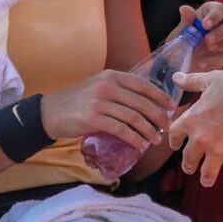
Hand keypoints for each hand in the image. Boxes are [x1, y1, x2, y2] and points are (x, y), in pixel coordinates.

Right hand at [41, 68, 177, 152]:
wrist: (51, 112)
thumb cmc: (78, 101)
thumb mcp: (98, 86)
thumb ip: (118, 89)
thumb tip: (145, 100)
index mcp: (111, 76)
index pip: (142, 84)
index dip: (160, 96)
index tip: (172, 106)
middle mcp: (107, 86)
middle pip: (141, 102)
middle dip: (158, 116)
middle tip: (167, 127)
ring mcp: (100, 102)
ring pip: (133, 118)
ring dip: (148, 131)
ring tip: (156, 140)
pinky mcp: (93, 119)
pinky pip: (121, 130)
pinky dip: (134, 139)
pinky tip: (141, 145)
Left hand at [166, 66, 222, 187]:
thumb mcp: (209, 80)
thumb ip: (191, 82)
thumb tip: (175, 77)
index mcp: (192, 119)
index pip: (174, 135)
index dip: (174, 142)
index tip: (176, 147)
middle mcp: (201, 138)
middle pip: (188, 159)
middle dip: (189, 165)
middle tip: (191, 168)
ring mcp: (219, 149)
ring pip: (207, 173)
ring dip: (206, 178)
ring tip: (207, 180)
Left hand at [174, 2, 222, 72]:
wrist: (183, 60)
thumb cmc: (184, 40)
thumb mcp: (182, 31)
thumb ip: (186, 20)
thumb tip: (184, 9)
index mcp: (213, 13)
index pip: (220, 9)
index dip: (214, 16)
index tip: (204, 25)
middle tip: (208, 40)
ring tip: (211, 49)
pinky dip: (218, 60)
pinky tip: (203, 64)